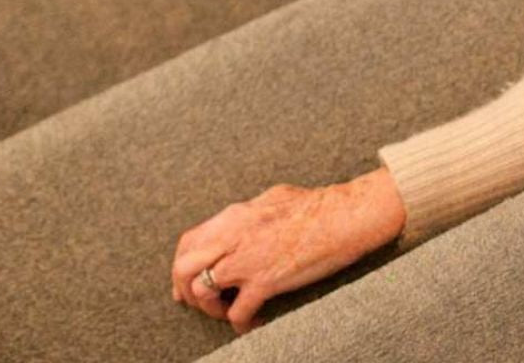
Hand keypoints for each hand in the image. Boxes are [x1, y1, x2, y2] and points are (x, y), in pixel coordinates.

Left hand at [171, 167, 405, 334]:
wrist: (343, 216)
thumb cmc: (314, 205)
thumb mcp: (271, 199)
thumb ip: (248, 215)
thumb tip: (239, 225)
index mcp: (234, 215)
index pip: (189, 241)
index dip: (181, 266)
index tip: (184, 284)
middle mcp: (233, 235)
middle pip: (184, 266)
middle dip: (185, 290)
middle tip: (197, 305)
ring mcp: (247, 259)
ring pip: (202, 290)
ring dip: (211, 308)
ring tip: (227, 312)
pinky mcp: (266, 280)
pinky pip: (237, 312)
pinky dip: (240, 324)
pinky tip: (252, 323)